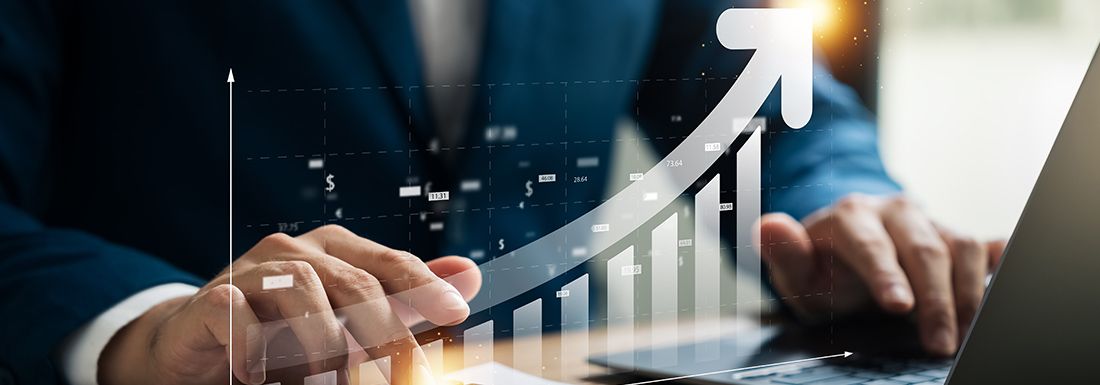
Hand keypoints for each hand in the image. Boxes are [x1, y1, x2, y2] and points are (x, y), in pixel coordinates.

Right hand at [99, 225, 481, 384]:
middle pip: (354, 283)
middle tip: (402, 373)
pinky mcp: (210, 300)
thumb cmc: (279, 328)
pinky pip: (237, 311)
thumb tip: (469, 275)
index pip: (390, 264)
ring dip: (322, 341)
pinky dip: (254, 345)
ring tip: (332, 378)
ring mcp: (251, 272)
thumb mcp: (347, 315)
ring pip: (301, 289)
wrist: (193, 342)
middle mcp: (296, 252)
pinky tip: (261, 375)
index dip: (424, 287)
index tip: (455, 314)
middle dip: (384, 331)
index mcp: (335, 251)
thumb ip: (404, 297)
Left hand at [757, 194, 1004, 355]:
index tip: (898, 306)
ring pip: (962, 245)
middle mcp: (895, 212)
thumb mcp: (795, 270)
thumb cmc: (821, 269)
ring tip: (963, 333)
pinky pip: (986, 244)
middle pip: (924, 248)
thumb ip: (783, 252)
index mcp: (851, 216)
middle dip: (935, 298)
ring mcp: (929, 221)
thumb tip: (768, 225)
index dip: (886, 274)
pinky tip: (1004, 281)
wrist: (845, 255)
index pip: (871, 244)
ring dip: (967, 291)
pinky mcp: (955, 235)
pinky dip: (1000, 261)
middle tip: (938, 343)